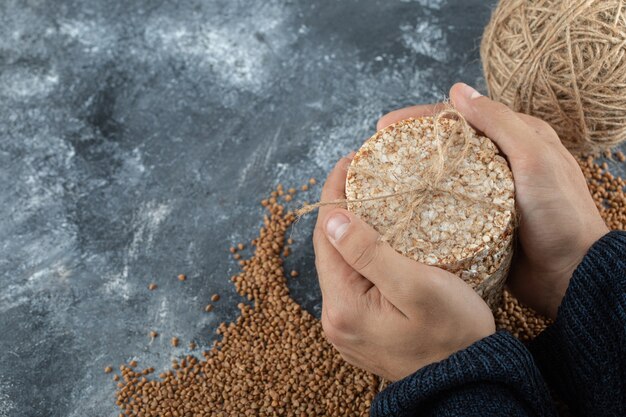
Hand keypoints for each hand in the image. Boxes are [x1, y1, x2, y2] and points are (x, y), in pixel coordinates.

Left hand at [312, 151, 494, 380]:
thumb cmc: (455, 335)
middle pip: (329, 247)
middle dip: (343, 206)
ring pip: (341, 261)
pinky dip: (361, 251)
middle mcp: (335, 318)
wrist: (468, 383)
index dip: (335, 193)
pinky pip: (353, 278)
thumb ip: (370, 253)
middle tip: (365, 172)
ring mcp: (346, 325)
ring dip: (352, 227)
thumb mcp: (417, 289)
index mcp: (343, 306)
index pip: (325, 234)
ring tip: (373, 196)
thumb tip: (332, 218)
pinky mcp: (360, 326)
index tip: (351, 160)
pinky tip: (379, 235)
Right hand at [378, 83, 608, 318]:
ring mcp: (486, 195)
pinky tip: (400, 210)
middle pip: (445, 147)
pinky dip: (422, 206)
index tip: (384, 127)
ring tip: (379, 182)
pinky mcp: (478, 223)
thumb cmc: (561, 215)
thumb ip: (500, 123)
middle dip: (408, 147)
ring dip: (411, 178)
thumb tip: (458, 90)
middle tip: (374, 155)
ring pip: (441, 179)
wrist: (572, 275)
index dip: (419, 119)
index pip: (460, 118)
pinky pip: (444, 208)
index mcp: (515, 139)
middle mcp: (498, 164)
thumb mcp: (536, 159)